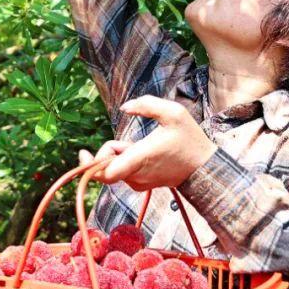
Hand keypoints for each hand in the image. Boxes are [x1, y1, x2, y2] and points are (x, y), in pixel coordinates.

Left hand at [82, 95, 217, 191]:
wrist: (204, 168)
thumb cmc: (190, 139)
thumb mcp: (174, 113)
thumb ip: (147, 104)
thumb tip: (125, 108)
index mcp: (141, 157)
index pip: (107, 173)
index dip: (90, 166)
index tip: (83, 153)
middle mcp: (137, 174)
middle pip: (105, 168)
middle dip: (107, 151)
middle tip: (123, 142)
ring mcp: (139, 182)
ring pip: (115, 168)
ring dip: (118, 155)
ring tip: (139, 145)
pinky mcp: (141, 184)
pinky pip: (123, 172)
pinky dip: (125, 161)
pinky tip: (141, 153)